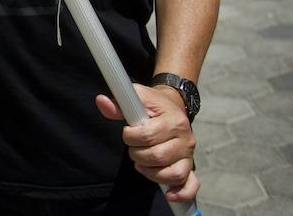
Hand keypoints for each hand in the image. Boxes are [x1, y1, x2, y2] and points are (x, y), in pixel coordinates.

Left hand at [96, 85, 198, 202]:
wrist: (172, 108)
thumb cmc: (153, 105)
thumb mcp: (138, 98)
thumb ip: (119, 103)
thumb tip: (102, 101)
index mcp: (174, 121)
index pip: (148, 136)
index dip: (130, 137)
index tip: (127, 133)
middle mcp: (186, 139)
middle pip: (158, 157)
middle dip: (137, 154)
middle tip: (133, 148)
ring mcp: (188, 155)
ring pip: (173, 174)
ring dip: (150, 172)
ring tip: (141, 162)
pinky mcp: (189, 167)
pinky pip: (190, 185)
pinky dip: (180, 193)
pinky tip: (168, 194)